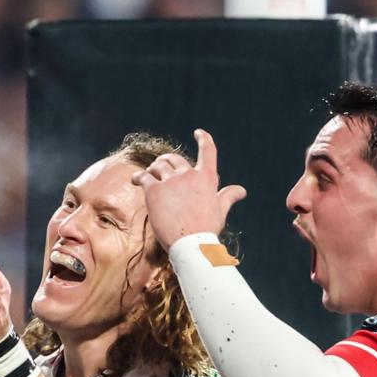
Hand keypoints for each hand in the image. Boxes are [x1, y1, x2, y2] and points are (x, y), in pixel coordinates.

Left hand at [131, 129, 246, 249]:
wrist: (190, 243)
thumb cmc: (207, 229)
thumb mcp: (220, 210)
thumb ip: (228, 196)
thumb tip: (242, 190)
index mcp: (207, 177)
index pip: (208, 151)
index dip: (204, 139)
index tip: (198, 132)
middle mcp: (189, 175)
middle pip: (175, 159)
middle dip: (167, 161)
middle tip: (161, 167)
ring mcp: (171, 181)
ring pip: (158, 166)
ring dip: (153, 169)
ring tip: (148, 175)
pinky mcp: (154, 190)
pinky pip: (143, 177)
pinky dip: (138, 177)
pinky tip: (135, 180)